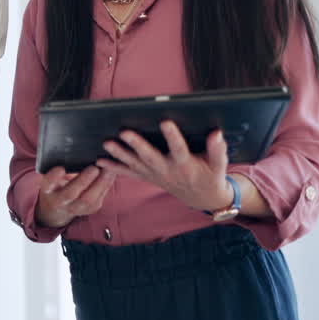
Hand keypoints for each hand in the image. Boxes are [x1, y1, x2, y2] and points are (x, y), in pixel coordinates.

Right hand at [34, 164, 116, 228]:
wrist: (58, 207)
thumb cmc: (55, 184)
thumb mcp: (51, 176)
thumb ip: (58, 166)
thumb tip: (69, 146)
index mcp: (47, 190)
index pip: (48, 184)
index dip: (53, 177)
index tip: (61, 168)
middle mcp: (60, 201)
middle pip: (70, 194)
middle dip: (83, 181)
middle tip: (94, 168)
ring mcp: (75, 208)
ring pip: (88, 199)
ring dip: (100, 184)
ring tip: (109, 170)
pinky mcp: (90, 209)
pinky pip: (99, 198)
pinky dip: (107, 185)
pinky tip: (112, 174)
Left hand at [98, 121, 231, 210]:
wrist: (201, 197)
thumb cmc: (211, 176)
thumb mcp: (219, 165)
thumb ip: (217, 150)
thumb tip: (216, 133)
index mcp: (185, 165)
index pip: (179, 149)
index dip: (173, 136)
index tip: (165, 122)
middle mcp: (167, 170)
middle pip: (150, 156)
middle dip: (137, 144)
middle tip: (124, 132)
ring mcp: (155, 175)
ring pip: (135, 164)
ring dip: (119, 154)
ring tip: (106, 143)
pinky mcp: (147, 176)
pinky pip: (128, 173)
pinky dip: (114, 168)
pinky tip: (99, 161)